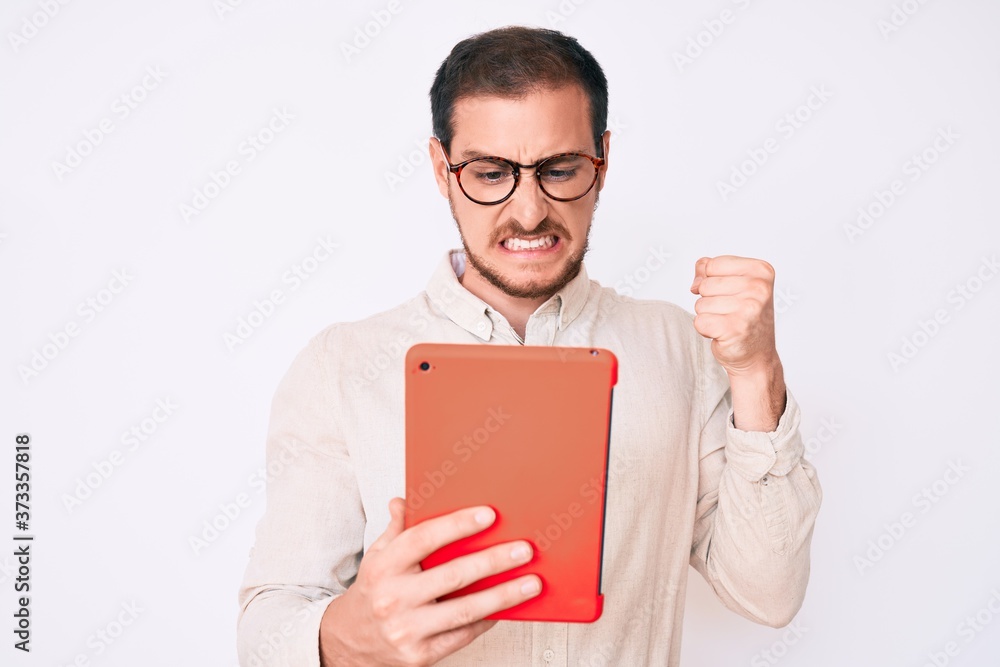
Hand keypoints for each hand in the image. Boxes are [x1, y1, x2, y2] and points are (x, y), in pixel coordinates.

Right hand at [319, 498, 541, 666]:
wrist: (349, 641)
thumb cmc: (373, 592)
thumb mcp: (377, 556)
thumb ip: (396, 529)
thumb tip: (403, 501)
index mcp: (384, 566)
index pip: (423, 538)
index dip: (457, 525)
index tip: (488, 515)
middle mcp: (393, 597)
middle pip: (452, 575)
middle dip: (493, 561)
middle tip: (523, 550)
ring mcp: (407, 629)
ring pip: (464, 610)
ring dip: (503, 595)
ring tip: (530, 583)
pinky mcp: (419, 655)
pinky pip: (462, 635)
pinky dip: (487, 620)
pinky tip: (507, 608)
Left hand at [690, 255, 785, 430]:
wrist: (757, 354)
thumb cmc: (745, 316)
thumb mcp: (735, 284)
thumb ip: (710, 270)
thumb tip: (696, 282)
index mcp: (761, 271)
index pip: (713, 264)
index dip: (711, 279)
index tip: (728, 293)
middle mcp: (759, 288)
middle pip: (706, 284)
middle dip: (709, 299)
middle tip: (729, 311)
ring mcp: (748, 309)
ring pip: (701, 304)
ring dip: (708, 315)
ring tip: (727, 322)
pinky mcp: (734, 329)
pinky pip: (699, 321)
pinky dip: (705, 329)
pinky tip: (722, 333)